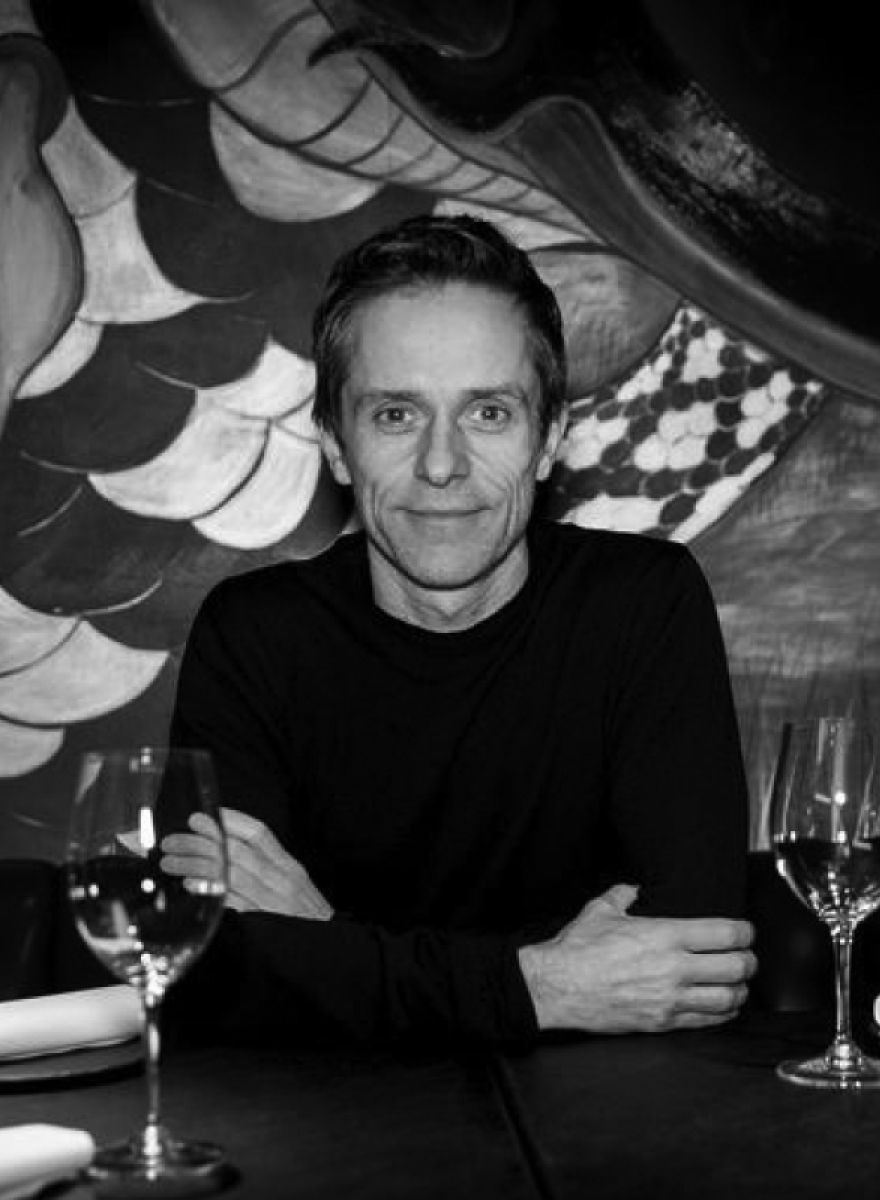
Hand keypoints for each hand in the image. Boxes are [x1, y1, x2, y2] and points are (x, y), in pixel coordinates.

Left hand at [161, 808, 332, 920]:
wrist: (332, 952)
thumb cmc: (308, 919)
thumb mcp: (295, 886)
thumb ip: (269, 869)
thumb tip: (228, 853)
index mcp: (289, 866)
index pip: (258, 833)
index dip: (228, 821)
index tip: (200, 817)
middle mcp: (282, 879)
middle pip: (236, 851)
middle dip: (201, 842)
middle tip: (172, 840)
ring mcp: (273, 902)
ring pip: (229, 873)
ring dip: (196, 865)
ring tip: (170, 862)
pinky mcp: (263, 925)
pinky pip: (232, 903)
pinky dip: (210, 891)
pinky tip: (189, 885)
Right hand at [518, 883, 755, 1033]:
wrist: (557, 987)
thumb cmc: (578, 950)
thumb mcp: (600, 910)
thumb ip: (623, 894)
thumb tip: (634, 889)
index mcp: (665, 934)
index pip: (726, 933)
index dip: (745, 932)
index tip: (745, 932)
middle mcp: (674, 967)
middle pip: (736, 967)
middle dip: (748, 961)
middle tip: (746, 957)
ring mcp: (671, 998)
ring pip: (728, 998)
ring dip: (739, 990)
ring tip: (737, 983)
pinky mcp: (663, 1022)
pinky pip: (707, 1021)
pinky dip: (723, 1014)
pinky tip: (722, 1006)